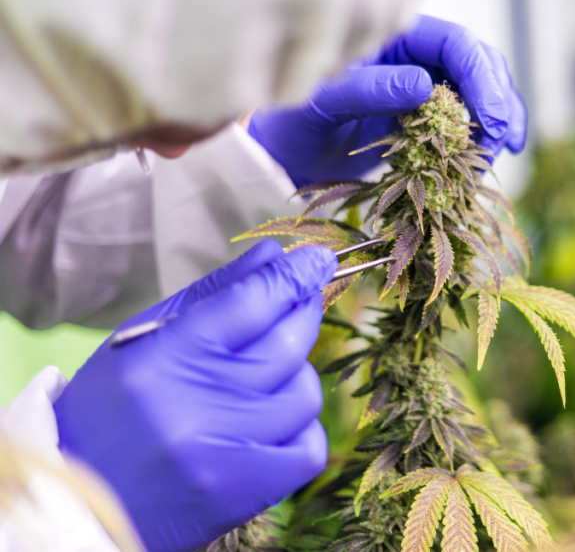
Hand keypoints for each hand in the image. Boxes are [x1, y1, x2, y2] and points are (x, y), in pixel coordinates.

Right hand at [54, 240, 336, 551]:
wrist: (74, 500)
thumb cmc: (110, 410)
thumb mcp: (142, 339)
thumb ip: (213, 294)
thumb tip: (272, 255)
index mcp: (166, 357)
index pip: (252, 301)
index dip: (294, 275)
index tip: (318, 259)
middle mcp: (199, 404)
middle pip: (287, 342)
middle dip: (302, 313)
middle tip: (300, 302)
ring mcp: (227, 452)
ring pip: (303, 393)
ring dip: (295, 377)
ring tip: (263, 378)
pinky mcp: (246, 493)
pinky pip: (309, 448)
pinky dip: (301, 430)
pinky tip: (271, 424)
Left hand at [248, 15, 527, 187]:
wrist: (283, 156)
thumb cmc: (291, 124)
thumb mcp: (320, 106)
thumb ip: (365, 90)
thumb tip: (424, 85)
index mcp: (392, 37)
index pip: (454, 43)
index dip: (481, 78)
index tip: (491, 120)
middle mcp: (414, 55)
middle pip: (478, 64)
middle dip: (498, 99)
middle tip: (502, 141)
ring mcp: (424, 85)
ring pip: (481, 91)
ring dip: (498, 120)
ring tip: (497, 156)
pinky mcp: (427, 117)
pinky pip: (466, 121)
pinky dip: (481, 141)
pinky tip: (485, 164)